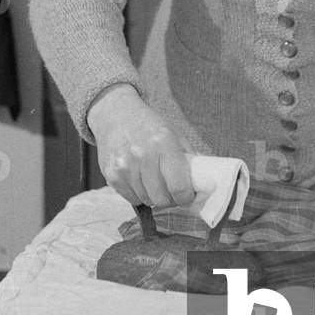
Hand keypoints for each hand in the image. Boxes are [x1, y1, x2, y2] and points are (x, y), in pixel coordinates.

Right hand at [87, 84, 195, 209]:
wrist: (116, 114)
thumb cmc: (148, 125)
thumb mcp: (174, 134)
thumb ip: (188, 159)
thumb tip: (203, 183)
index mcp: (163, 143)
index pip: (179, 187)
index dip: (186, 196)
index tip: (187, 195)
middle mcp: (142, 156)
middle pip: (162, 198)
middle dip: (170, 199)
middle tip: (172, 191)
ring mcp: (124, 167)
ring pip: (146, 200)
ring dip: (153, 196)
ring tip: (154, 180)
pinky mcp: (111, 175)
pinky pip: (131, 199)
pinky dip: (138, 194)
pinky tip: (139, 179)